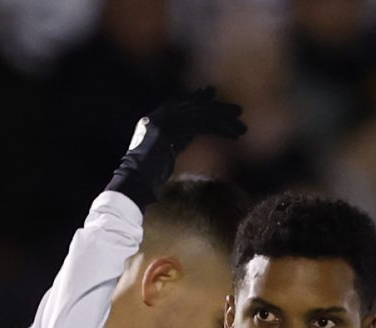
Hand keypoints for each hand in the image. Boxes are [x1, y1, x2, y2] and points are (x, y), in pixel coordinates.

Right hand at [108, 87, 245, 206]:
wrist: (134, 183)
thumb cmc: (146, 178)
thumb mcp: (164, 154)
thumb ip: (176, 140)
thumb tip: (191, 133)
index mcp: (153, 121)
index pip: (180, 105)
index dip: (198, 100)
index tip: (213, 96)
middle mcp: (157, 118)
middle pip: (192, 107)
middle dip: (216, 108)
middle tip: (237, 110)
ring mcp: (162, 123)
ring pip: (199, 115)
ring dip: (223, 120)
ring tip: (242, 127)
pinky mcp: (169, 131)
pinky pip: (199, 125)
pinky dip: (217, 129)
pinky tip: (231, 133)